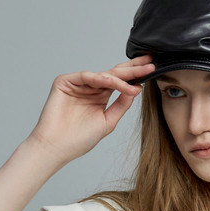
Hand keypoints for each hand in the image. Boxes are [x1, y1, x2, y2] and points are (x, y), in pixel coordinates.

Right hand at [29, 55, 155, 164]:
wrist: (57, 148)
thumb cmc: (79, 139)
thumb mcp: (107, 121)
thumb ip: (121, 105)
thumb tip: (136, 89)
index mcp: (100, 96)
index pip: (120, 82)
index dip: (135, 75)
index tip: (152, 70)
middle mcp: (90, 87)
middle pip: (114, 73)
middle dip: (133, 68)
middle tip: (150, 62)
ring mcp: (78, 83)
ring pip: (103, 74)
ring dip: (122, 75)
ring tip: (140, 76)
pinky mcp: (65, 81)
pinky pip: (88, 76)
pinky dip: (104, 79)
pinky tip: (118, 84)